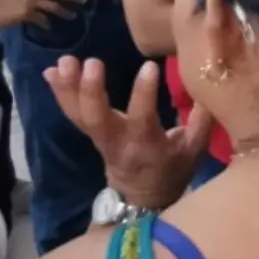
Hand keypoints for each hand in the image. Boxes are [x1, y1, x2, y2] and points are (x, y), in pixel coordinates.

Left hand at [46, 57, 211, 209]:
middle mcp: (117, 142)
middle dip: (91, 91)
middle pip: (96, 120)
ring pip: (78, 115)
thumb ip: (202, 118)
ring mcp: (99, 139)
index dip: (144, 94)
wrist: (143, 198)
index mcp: (146, 145)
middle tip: (92, 62)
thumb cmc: (173, 169)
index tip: (150, 67)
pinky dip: (60, 92)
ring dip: (68, 88)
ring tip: (64, 61)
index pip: (142, 119)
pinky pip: (71, 114)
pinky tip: (50, 71)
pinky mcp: (90, 133)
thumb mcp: (195, 149)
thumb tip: (209, 80)